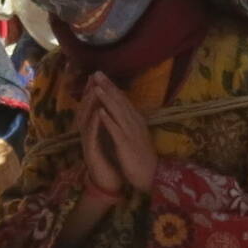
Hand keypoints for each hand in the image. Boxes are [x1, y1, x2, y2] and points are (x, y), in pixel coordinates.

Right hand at [78, 88, 124, 197]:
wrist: (108, 183)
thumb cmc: (110, 161)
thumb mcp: (108, 139)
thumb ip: (106, 125)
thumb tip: (108, 108)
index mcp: (93, 130)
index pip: (91, 107)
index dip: (93, 91)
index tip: (97, 76)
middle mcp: (87, 133)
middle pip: (85, 109)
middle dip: (89, 92)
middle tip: (92, 77)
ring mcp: (87, 142)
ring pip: (86, 119)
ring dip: (90, 104)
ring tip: (95, 90)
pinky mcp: (90, 151)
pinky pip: (91, 135)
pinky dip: (94, 122)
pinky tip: (97, 113)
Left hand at [88, 76, 159, 193]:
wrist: (151, 175)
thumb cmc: (141, 156)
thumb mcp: (134, 134)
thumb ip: (128, 121)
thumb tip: (118, 108)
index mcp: (135, 120)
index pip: (122, 100)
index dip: (112, 87)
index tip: (101, 75)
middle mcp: (134, 123)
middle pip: (120, 102)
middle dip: (108, 87)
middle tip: (97, 73)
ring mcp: (131, 133)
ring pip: (118, 113)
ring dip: (107, 99)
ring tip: (97, 86)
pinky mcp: (126, 145)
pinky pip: (116, 131)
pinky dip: (108, 120)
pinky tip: (100, 112)